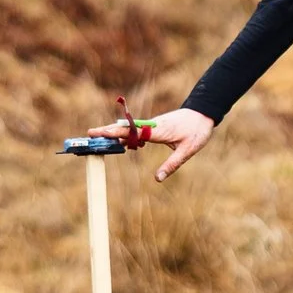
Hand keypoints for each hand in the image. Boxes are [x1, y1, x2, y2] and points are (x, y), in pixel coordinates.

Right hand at [93, 107, 216, 181]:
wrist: (204, 113)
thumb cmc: (197, 131)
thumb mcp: (187, 151)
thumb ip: (172, 165)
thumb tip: (158, 179)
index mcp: (157, 130)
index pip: (131, 131)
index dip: (115, 133)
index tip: (100, 133)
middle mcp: (150, 125)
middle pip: (124, 128)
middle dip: (106, 131)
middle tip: (88, 134)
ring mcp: (151, 125)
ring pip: (128, 129)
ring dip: (113, 133)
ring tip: (96, 139)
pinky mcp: (153, 127)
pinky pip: (135, 131)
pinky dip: (124, 135)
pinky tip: (118, 142)